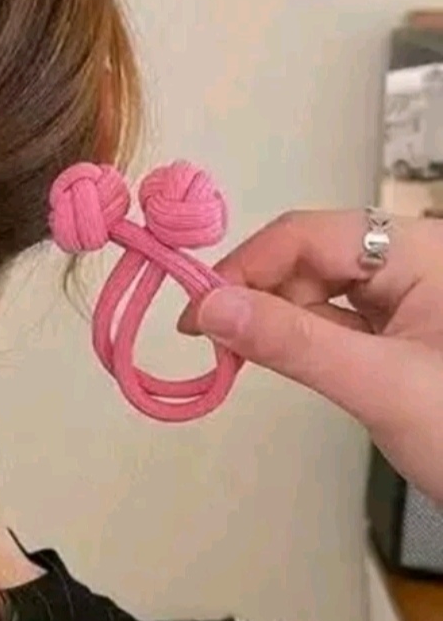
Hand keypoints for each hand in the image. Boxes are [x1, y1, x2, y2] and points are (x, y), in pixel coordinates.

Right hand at [180, 210, 442, 502]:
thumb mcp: (380, 386)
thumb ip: (292, 343)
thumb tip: (213, 308)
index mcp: (423, 253)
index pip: (309, 234)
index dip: (246, 266)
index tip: (200, 312)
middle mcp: (413, 265)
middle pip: (310, 257)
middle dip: (256, 292)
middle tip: (210, 339)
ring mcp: (408, 301)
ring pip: (318, 289)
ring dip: (272, 317)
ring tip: (235, 352)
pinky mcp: (399, 335)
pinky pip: (333, 320)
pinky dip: (296, 338)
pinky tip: (269, 356)